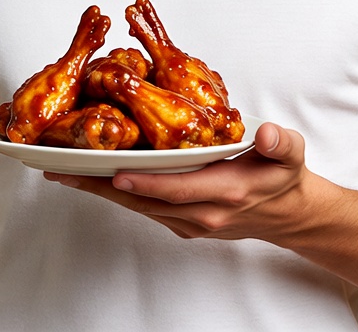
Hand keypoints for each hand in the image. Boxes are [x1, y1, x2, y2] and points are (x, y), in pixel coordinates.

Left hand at [43, 122, 311, 242]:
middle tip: (65, 171)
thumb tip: (268, 134)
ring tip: (67, 173)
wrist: (289, 215)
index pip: (179, 189)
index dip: (146, 183)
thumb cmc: (283, 176)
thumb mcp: (291, 154)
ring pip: (140, 208)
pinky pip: (145, 209)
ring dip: (102, 192)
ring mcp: (192, 222)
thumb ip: (281, 143)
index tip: (116, 174)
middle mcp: (204, 213)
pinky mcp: (184, 223)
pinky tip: (96, 179)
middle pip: (146, 202)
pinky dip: (119, 195)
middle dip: (103, 187)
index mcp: (227, 192)